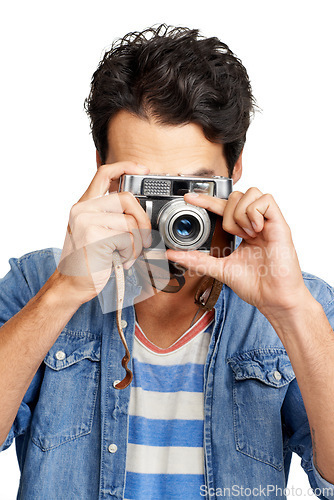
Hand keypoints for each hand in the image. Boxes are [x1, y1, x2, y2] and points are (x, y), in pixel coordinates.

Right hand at [55, 161, 151, 303]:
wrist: (72, 284)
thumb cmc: (89, 261)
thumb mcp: (97, 232)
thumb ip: (112, 217)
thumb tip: (141, 210)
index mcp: (85, 205)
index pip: (104, 173)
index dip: (125, 166)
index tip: (142, 169)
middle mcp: (83, 209)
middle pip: (126, 198)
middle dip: (143, 221)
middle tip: (143, 239)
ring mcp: (86, 221)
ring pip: (130, 221)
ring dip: (136, 243)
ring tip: (125, 254)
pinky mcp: (94, 235)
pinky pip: (127, 238)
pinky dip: (130, 253)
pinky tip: (118, 260)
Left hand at [167, 188, 309, 317]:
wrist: (272, 298)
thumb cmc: (255, 285)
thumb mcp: (220, 269)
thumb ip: (197, 260)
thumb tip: (173, 254)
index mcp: (243, 231)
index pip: (222, 208)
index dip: (205, 200)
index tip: (188, 199)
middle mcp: (255, 223)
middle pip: (235, 196)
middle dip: (227, 214)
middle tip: (235, 235)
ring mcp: (267, 222)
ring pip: (249, 194)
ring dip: (241, 214)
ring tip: (247, 234)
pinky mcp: (279, 224)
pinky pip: (265, 200)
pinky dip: (254, 213)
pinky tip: (256, 230)